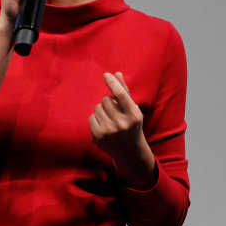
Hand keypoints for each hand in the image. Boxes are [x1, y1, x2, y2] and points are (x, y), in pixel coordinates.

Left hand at [89, 72, 156, 188]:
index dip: (113, 83)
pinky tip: (105, 126)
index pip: (121, 95)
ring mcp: (109, 132)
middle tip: (115, 111)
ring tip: (110, 119)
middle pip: (106, 100)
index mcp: (133, 116)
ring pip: (97, 107)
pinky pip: (91, 117)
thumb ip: (124, 91)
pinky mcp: (98, 137)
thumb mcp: (132, 109)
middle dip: (109, 102)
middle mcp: (122, 124)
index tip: (106, 75)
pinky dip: (96, 118)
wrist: (129, 151)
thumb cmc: (131, 125)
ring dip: (102, 110)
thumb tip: (116, 73)